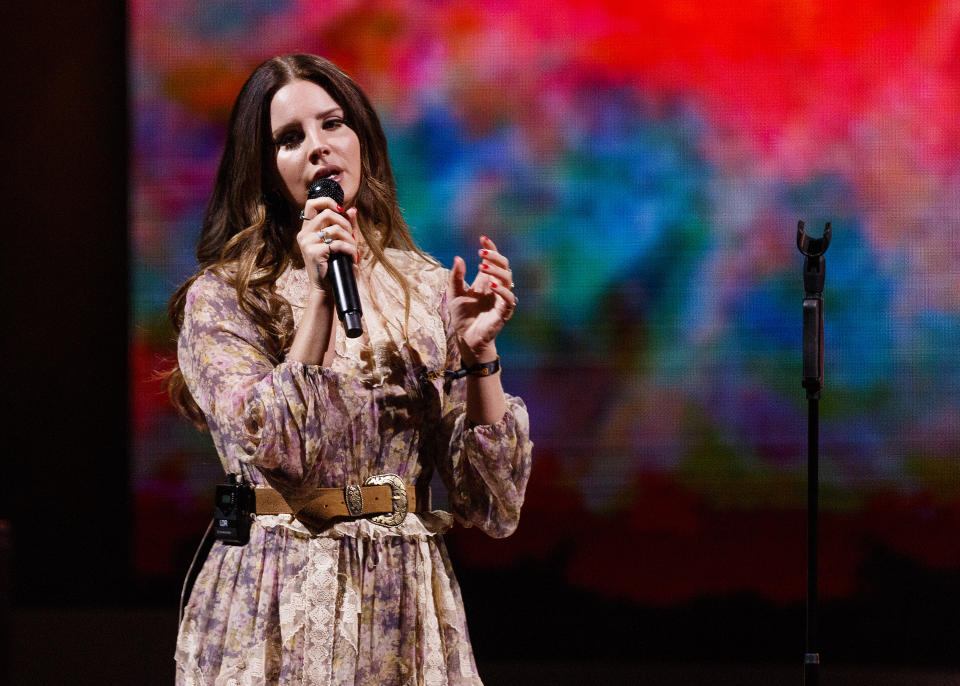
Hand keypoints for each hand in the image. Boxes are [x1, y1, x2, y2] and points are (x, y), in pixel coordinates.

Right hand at [295, 198, 359, 289]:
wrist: (327, 287)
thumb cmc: (334, 264)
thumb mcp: (340, 242)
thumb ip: (346, 225)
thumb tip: (352, 209)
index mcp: (308, 229)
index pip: (311, 204)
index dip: (327, 201)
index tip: (341, 210)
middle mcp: (304, 234)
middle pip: (327, 213)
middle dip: (345, 223)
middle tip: (351, 236)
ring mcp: (307, 243)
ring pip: (334, 229)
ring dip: (350, 239)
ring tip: (354, 249)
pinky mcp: (314, 253)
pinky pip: (337, 244)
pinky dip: (350, 250)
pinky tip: (353, 258)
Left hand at [448, 235, 516, 364]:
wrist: (466, 337)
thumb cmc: (462, 315)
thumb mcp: (454, 293)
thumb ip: (456, 277)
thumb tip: (458, 258)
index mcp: (486, 280)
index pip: (494, 260)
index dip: (491, 248)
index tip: (482, 238)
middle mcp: (496, 287)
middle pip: (504, 265)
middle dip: (495, 257)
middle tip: (481, 254)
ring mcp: (501, 299)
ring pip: (508, 279)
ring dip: (497, 271)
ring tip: (483, 267)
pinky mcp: (504, 312)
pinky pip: (509, 298)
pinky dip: (502, 290)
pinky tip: (492, 285)